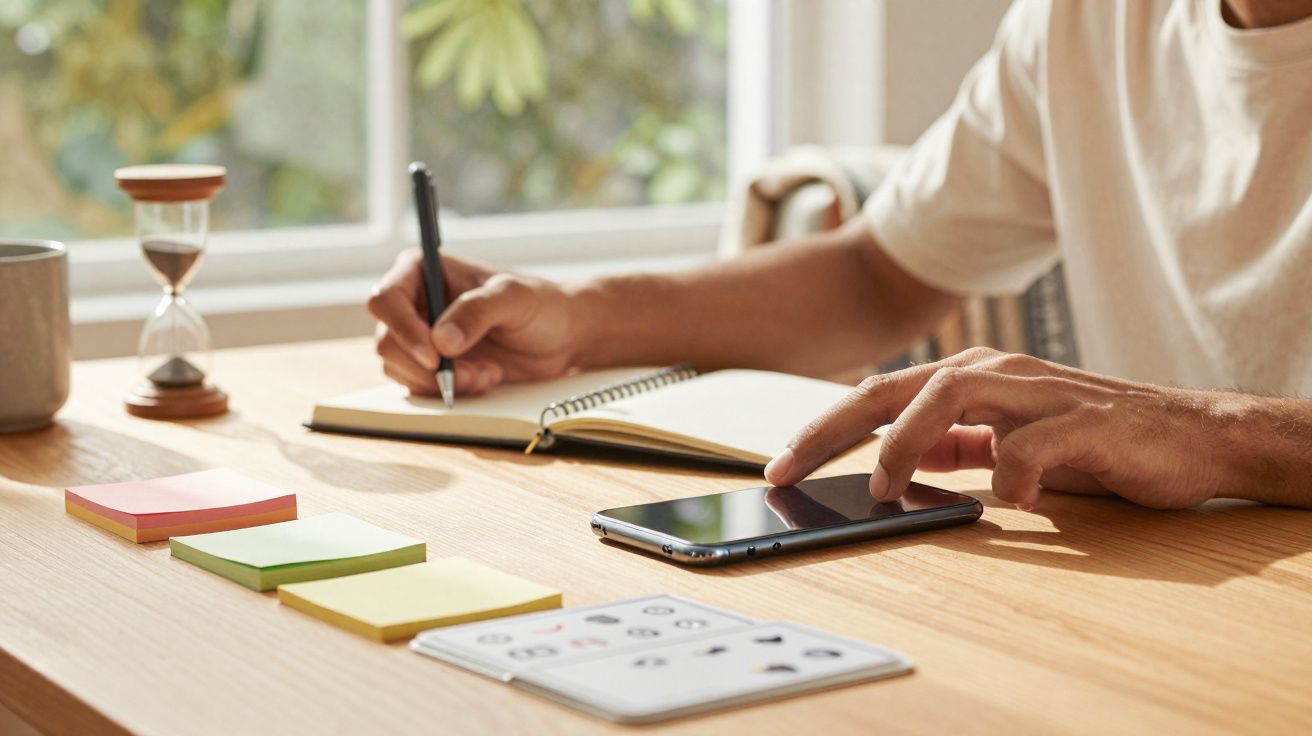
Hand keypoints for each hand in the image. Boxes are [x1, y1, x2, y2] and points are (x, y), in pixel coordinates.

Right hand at [367, 249, 581, 395]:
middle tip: (470, 374)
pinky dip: (450, 391)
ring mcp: (419, 337)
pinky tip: (485, 379)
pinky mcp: (431, 367)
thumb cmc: (540, 305)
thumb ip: (478, 311)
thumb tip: (441, 340)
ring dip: (442, 382)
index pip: (386, 298)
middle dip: (427, 367)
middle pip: (387, 342)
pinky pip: (420, 387)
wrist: (561, 338)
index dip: (402, 329)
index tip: (434, 356)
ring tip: (486, 374)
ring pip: (400, 369)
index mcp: (423, 270)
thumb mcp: (515, 298)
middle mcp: (414, 303)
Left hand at [763, 347, 1250, 509]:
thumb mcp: (1007, 445)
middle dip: (830, 430)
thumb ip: (956, 448)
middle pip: (892, 389)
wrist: (1193, 434)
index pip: (877, 397)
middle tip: (785, 471)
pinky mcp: (1085, 420)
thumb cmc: (1093, 441)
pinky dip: (1013, 475)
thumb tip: (895, 470)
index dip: (823, 429)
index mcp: (970, 379)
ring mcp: (1038, 391)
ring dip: (905, 442)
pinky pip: (1032, 445)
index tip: (779, 466)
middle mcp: (994, 373)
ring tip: (883, 488)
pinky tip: (1014, 504)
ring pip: (949, 394)